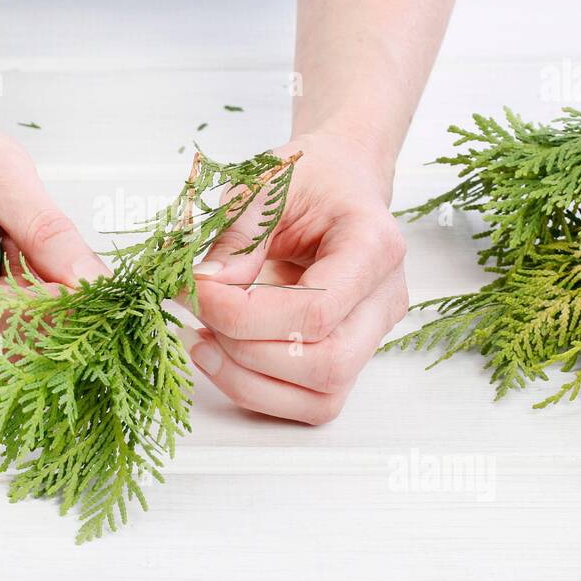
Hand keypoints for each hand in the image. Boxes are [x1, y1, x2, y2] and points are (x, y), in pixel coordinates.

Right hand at [0, 113, 108, 364]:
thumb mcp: (4, 178)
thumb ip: (47, 232)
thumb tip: (92, 282)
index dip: (25, 312)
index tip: (77, 299)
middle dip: (32, 320)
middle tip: (78, 292)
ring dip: (24, 324)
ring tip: (42, 275)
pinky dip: (12, 326)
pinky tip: (23, 290)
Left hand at [178, 133, 408, 423]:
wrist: (340, 180)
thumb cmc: (309, 177)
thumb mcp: (264, 183)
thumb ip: (235, 235)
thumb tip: (204, 287)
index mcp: (375, 246)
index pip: (316, 312)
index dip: (244, 314)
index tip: (195, 288)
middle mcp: (385, 299)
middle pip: (325, 364)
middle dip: (245, 350)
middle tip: (198, 312)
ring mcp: (373, 335)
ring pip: (321, 398)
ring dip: (247, 380)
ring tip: (201, 339)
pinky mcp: (351, 357)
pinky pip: (310, 402)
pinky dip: (257, 389)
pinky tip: (221, 355)